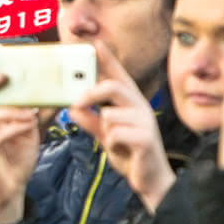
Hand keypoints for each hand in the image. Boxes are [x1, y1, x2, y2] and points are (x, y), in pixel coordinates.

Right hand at [0, 64, 41, 223]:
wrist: (10, 191)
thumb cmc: (17, 159)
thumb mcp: (32, 131)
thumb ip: (41, 112)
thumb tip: (59, 93)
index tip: (0, 51)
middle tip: (6, 75)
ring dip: (9, 109)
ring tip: (30, 111)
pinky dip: (12, 128)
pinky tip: (27, 126)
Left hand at [68, 42, 173, 210]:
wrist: (151, 180)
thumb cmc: (130, 154)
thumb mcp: (105, 135)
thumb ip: (90, 121)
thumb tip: (72, 109)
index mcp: (131, 103)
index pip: (119, 76)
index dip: (108, 59)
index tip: (95, 43)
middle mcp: (140, 107)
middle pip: (113, 86)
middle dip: (90, 93)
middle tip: (74, 103)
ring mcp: (145, 121)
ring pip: (109, 115)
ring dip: (104, 131)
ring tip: (115, 142)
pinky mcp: (146, 138)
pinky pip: (115, 133)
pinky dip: (111, 144)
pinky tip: (121, 150)